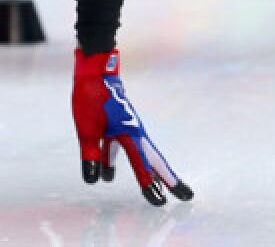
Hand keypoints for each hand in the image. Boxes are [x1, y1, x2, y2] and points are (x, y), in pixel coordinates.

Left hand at [71, 49, 192, 205]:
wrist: (94, 71)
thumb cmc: (93, 98)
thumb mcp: (88, 129)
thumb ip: (91, 155)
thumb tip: (92, 181)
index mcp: (131, 135)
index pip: (143, 165)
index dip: (149, 184)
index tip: (159, 202)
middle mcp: (135, 133)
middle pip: (155, 161)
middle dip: (169, 180)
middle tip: (187, 196)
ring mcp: (127, 128)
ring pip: (140, 156)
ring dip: (146, 172)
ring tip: (156, 191)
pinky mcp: (115, 124)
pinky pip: (120, 148)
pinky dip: (116, 161)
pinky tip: (107, 175)